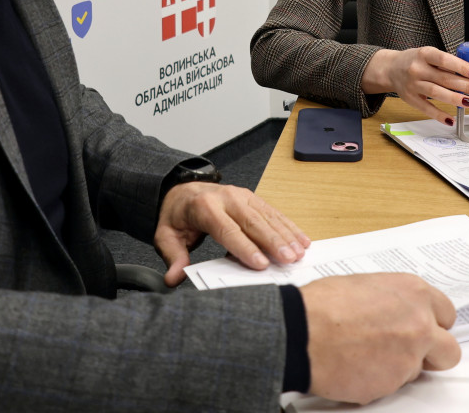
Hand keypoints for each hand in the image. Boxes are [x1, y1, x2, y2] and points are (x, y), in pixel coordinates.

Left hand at [155, 183, 310, 285]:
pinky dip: (289, 226)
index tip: (260, 264)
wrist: (183, 191)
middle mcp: (226, 197)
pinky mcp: (253, 198)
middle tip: (289, 259)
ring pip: (267, 216)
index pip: (227, 229)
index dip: (245, 247)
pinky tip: (302, 239)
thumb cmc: (178, 217)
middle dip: (273, 242)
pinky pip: (273, 212)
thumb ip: (173, 257)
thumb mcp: (166, 236)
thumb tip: (174, 277)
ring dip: (285, 235)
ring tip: (299, 252)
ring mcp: (242, 195)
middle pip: (253, 221)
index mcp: (204, 207)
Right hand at [302, 273, 460, 403]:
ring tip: (368, 356)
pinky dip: (379, 380)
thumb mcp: (366, 285)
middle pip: (449, 350)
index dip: (434, 324)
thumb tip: (396, 310)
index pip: (447, 313)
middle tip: (412, 353)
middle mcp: (419, 323)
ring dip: (401, 367)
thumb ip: (394, 300)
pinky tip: (358, 366)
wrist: (302, 332)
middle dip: (434, 354)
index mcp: (414, 293)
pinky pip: (394, 386)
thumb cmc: (323, 306)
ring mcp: (409, 356)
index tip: (426, 329)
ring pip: (419, 371)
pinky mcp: (393, 383)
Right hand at [361, 46, 468, 124]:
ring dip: (455, 99)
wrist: (390, 68)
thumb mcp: (428, 54)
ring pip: (436, 93)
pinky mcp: (410, 98)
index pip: (444, 60)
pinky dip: (439, 115)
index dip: (461, 67)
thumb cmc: (415, 60)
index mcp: (424, 54)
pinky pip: (426, 108)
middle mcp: (417, 69)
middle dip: (465, 85)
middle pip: (444, 78)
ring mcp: (412, 84)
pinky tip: (451, 119)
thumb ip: (445, 63)